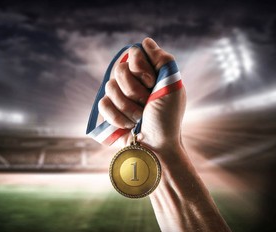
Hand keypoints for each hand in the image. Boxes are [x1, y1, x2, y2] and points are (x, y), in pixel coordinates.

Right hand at [98, 38, 185, 152]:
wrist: (157, 146)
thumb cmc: (168, 118)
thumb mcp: (173, 86)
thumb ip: (163, 60)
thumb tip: (146, 42)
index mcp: (147, 72)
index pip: (133, 53)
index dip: (140, 67)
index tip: (151, 82)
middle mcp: (131, 81)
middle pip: (119, 70)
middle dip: (134, 90)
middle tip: (146, 102)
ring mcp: (118, 96)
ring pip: (109, 87)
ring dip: (128, 107)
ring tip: (139, 118)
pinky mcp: (107, 112)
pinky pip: (103, 104)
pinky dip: (117, 117)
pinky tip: (128, 125)